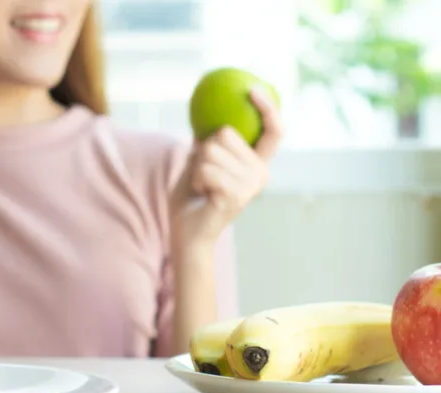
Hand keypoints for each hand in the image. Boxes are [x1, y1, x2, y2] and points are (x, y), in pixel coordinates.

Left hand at [171, 88, 282, 244]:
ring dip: (196, 167)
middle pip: (225, 133)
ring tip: (202, 186)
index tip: (252, 89)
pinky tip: (201, 194)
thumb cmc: (192, 198)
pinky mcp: (236, 195)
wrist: (188, 233)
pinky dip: (195, 179)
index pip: (273, 130)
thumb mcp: (199, 163)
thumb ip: (208, 142)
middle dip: (203, 151)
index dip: (268, 107)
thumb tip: (204, 112)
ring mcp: (251, 185)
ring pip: (211, 151)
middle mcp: (261, 173)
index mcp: (258, 163)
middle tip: (204, 175)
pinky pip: (205, 168)